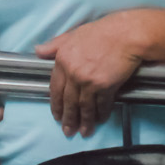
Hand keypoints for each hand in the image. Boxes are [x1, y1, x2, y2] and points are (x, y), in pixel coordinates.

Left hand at [36, 12, 149, 137]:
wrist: (126, 34)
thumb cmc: (102, 31)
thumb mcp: (72, 34)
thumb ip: (54, 45)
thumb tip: (38, 51)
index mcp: (63, 60)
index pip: (55, 88)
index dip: (56, 104)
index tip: (57, 115)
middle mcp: (74, 73)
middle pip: (69, 102)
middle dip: (68, 119)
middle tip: (68, 131)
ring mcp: (89, 81)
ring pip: (84, 107)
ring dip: (84, 121)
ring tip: (84, 132)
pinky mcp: (106, 86)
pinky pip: (102, 105)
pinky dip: (101, 114)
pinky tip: (100, 120)